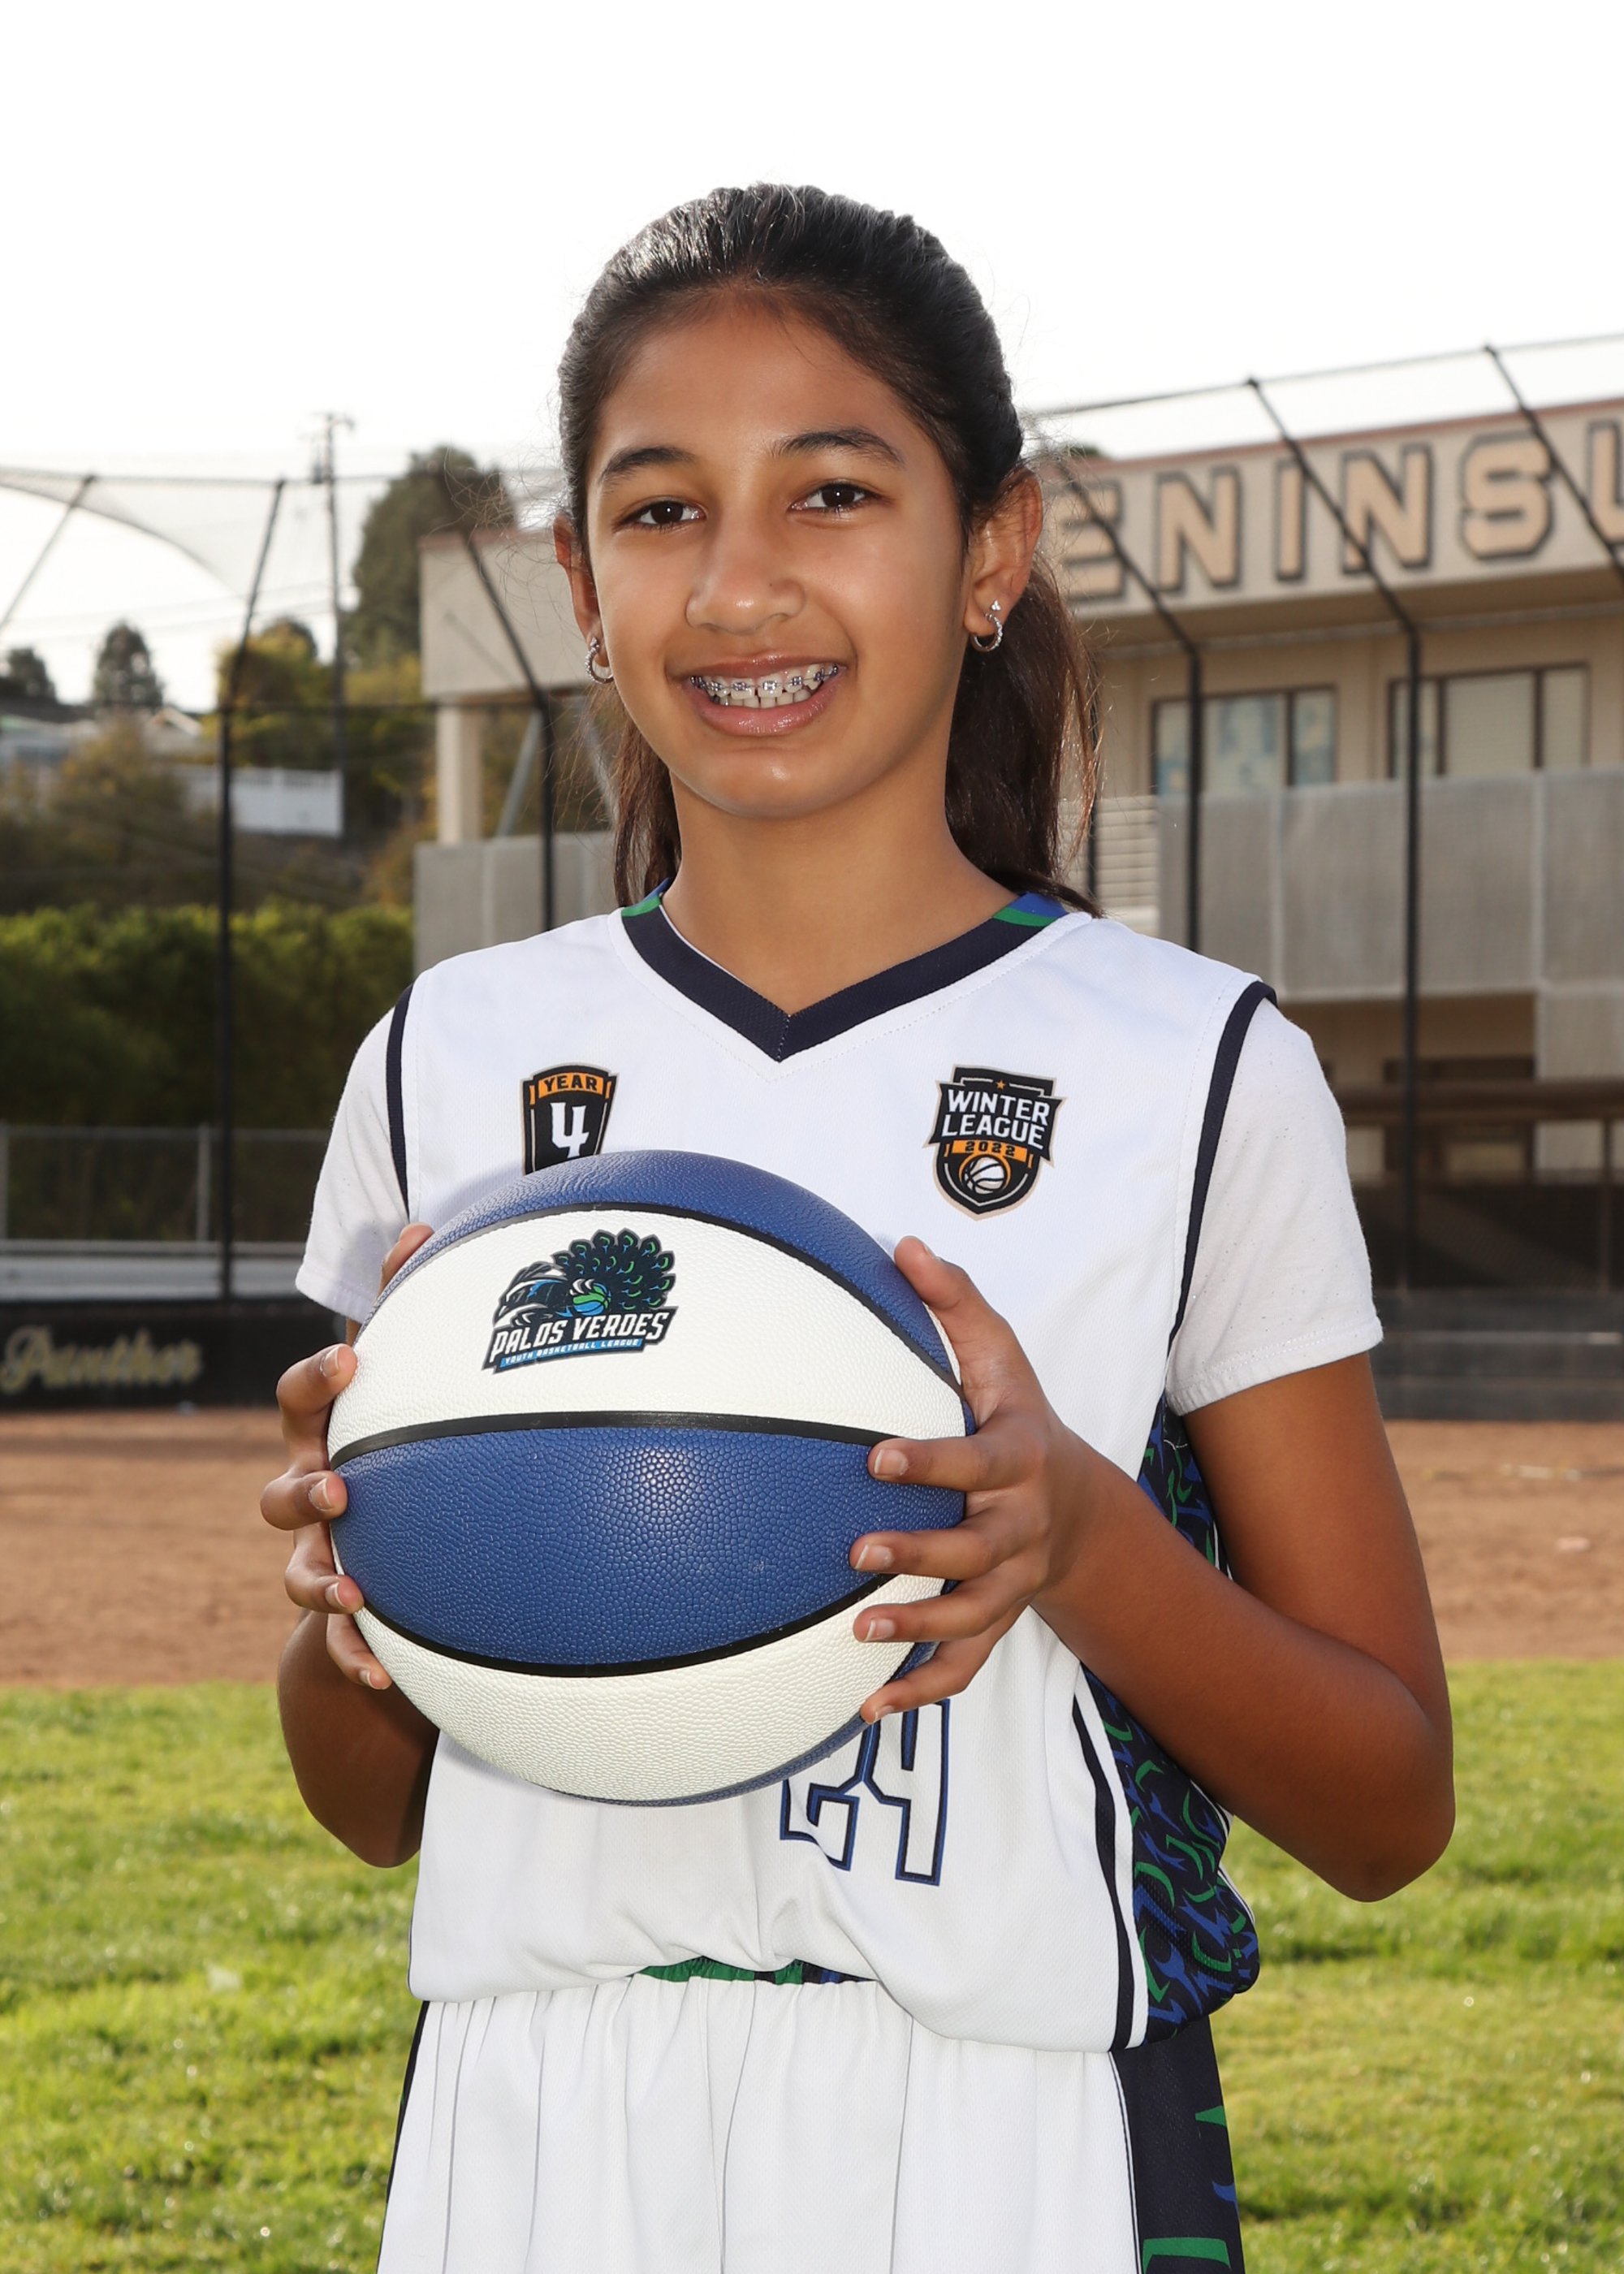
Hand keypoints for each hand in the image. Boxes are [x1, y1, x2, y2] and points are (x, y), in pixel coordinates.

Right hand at [261, 1224, 433, 1688]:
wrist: (394, 1545)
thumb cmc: (400, 1441)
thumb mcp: (407, 1378)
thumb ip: (412, 1302)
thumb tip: (422, 1225)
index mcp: (326, 1434)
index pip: (299, 1399)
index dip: (316, 1378)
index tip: (350, 1358)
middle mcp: (312, 1495)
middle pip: (278, 1494)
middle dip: (304, 1491)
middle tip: (342, 1489)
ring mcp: (321, 1558)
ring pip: (296, 1573)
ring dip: (318, 1582)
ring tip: (354, 1593)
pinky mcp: (344, 1614)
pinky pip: (337, 1645)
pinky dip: (354, 1658)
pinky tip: (383, 1675)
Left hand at [850, 1237, 1101, 1719]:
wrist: (1076, 1501)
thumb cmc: (1016, 1414)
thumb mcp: (999, 1354)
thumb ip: (954, 1301)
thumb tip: (901, 1243)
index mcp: (1019, 1459)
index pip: (977, 1462)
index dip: (930, 1462)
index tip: (874, 1457)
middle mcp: (1021, 1527)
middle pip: (977, 1550)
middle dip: (920, 1554)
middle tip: (856, 1552)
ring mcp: (1013, 1583)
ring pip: (973, 1618)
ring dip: (918, 1631)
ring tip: (857, 1632)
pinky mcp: (998, 1621)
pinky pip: (967, 1667)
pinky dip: (922, 1691)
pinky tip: (866, 1709)